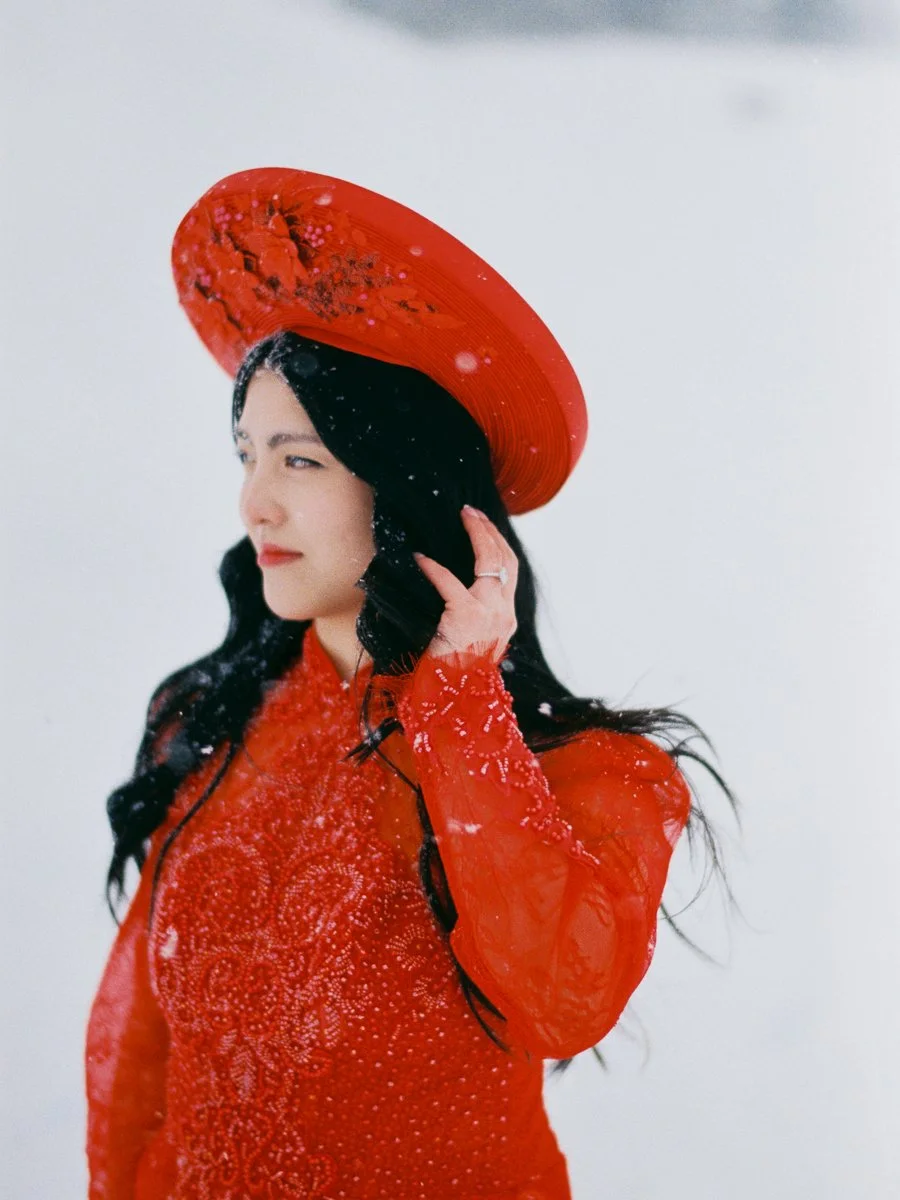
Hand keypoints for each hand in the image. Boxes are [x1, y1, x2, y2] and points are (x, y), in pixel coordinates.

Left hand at [413, 505, 518, 662]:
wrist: (452, 699)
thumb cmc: (454, 673)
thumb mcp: (471, 642)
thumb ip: (473, 616)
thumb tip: (459, 590)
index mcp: (506, 619)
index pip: (510, 571)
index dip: (498, 544)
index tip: (484, 525)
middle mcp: (504, 614)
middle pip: (506, 559)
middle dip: (491, 531)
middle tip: (473, 512)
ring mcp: (490, 615)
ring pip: (492, 561)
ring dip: (478, 534)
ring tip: (464, 517)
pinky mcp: (466, 617)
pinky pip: (450, 583)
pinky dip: (434, 568)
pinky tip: (421, 558)